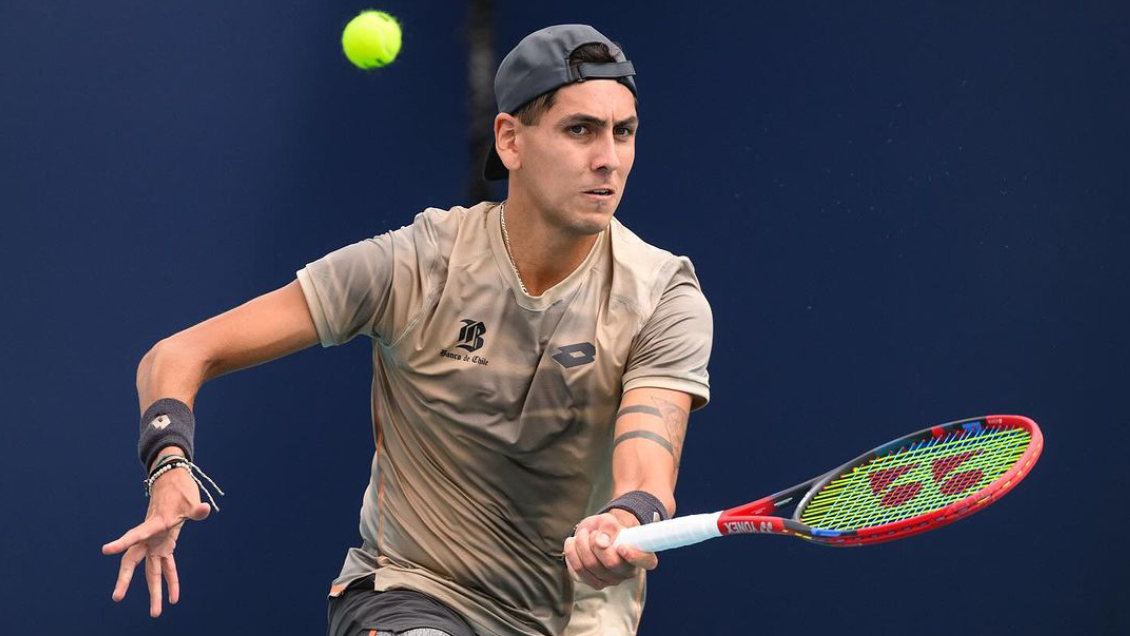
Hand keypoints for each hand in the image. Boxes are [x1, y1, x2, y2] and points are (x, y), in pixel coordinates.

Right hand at [102, 466, 210, 616]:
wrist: (173, 482)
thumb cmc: (181, 490)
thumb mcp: (190, 499)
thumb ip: (195, 508)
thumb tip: (204, 509)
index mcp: (155, 523)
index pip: (137, 534)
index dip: (122, 542)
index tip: (105, 550)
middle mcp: (150, 536)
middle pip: (133, 559)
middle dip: (125, 579)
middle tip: (117, 597)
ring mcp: (156, 542)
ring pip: (149, 570)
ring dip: (153, 590)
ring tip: (156, 612)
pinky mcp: (164, 545)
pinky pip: (165, 567)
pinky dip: (170, 580)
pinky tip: (173, 598)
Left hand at [563, 510, 657, 589]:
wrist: (593, 534)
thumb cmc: (606, 529)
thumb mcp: (608, 520)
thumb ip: (609, 527)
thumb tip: (602, 542)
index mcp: (640, 555)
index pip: (647, 561)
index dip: (635, 556)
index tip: (620, 546)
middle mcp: (627, 571)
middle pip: (611, 563)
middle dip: (595, 543)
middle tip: (592, 533)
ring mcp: (611, 580)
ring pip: (591, 567)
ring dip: (581, 546)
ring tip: (582, 535)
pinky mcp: (593, 583)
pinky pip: (578, 572)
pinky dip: (572, 554)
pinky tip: (573, 544)